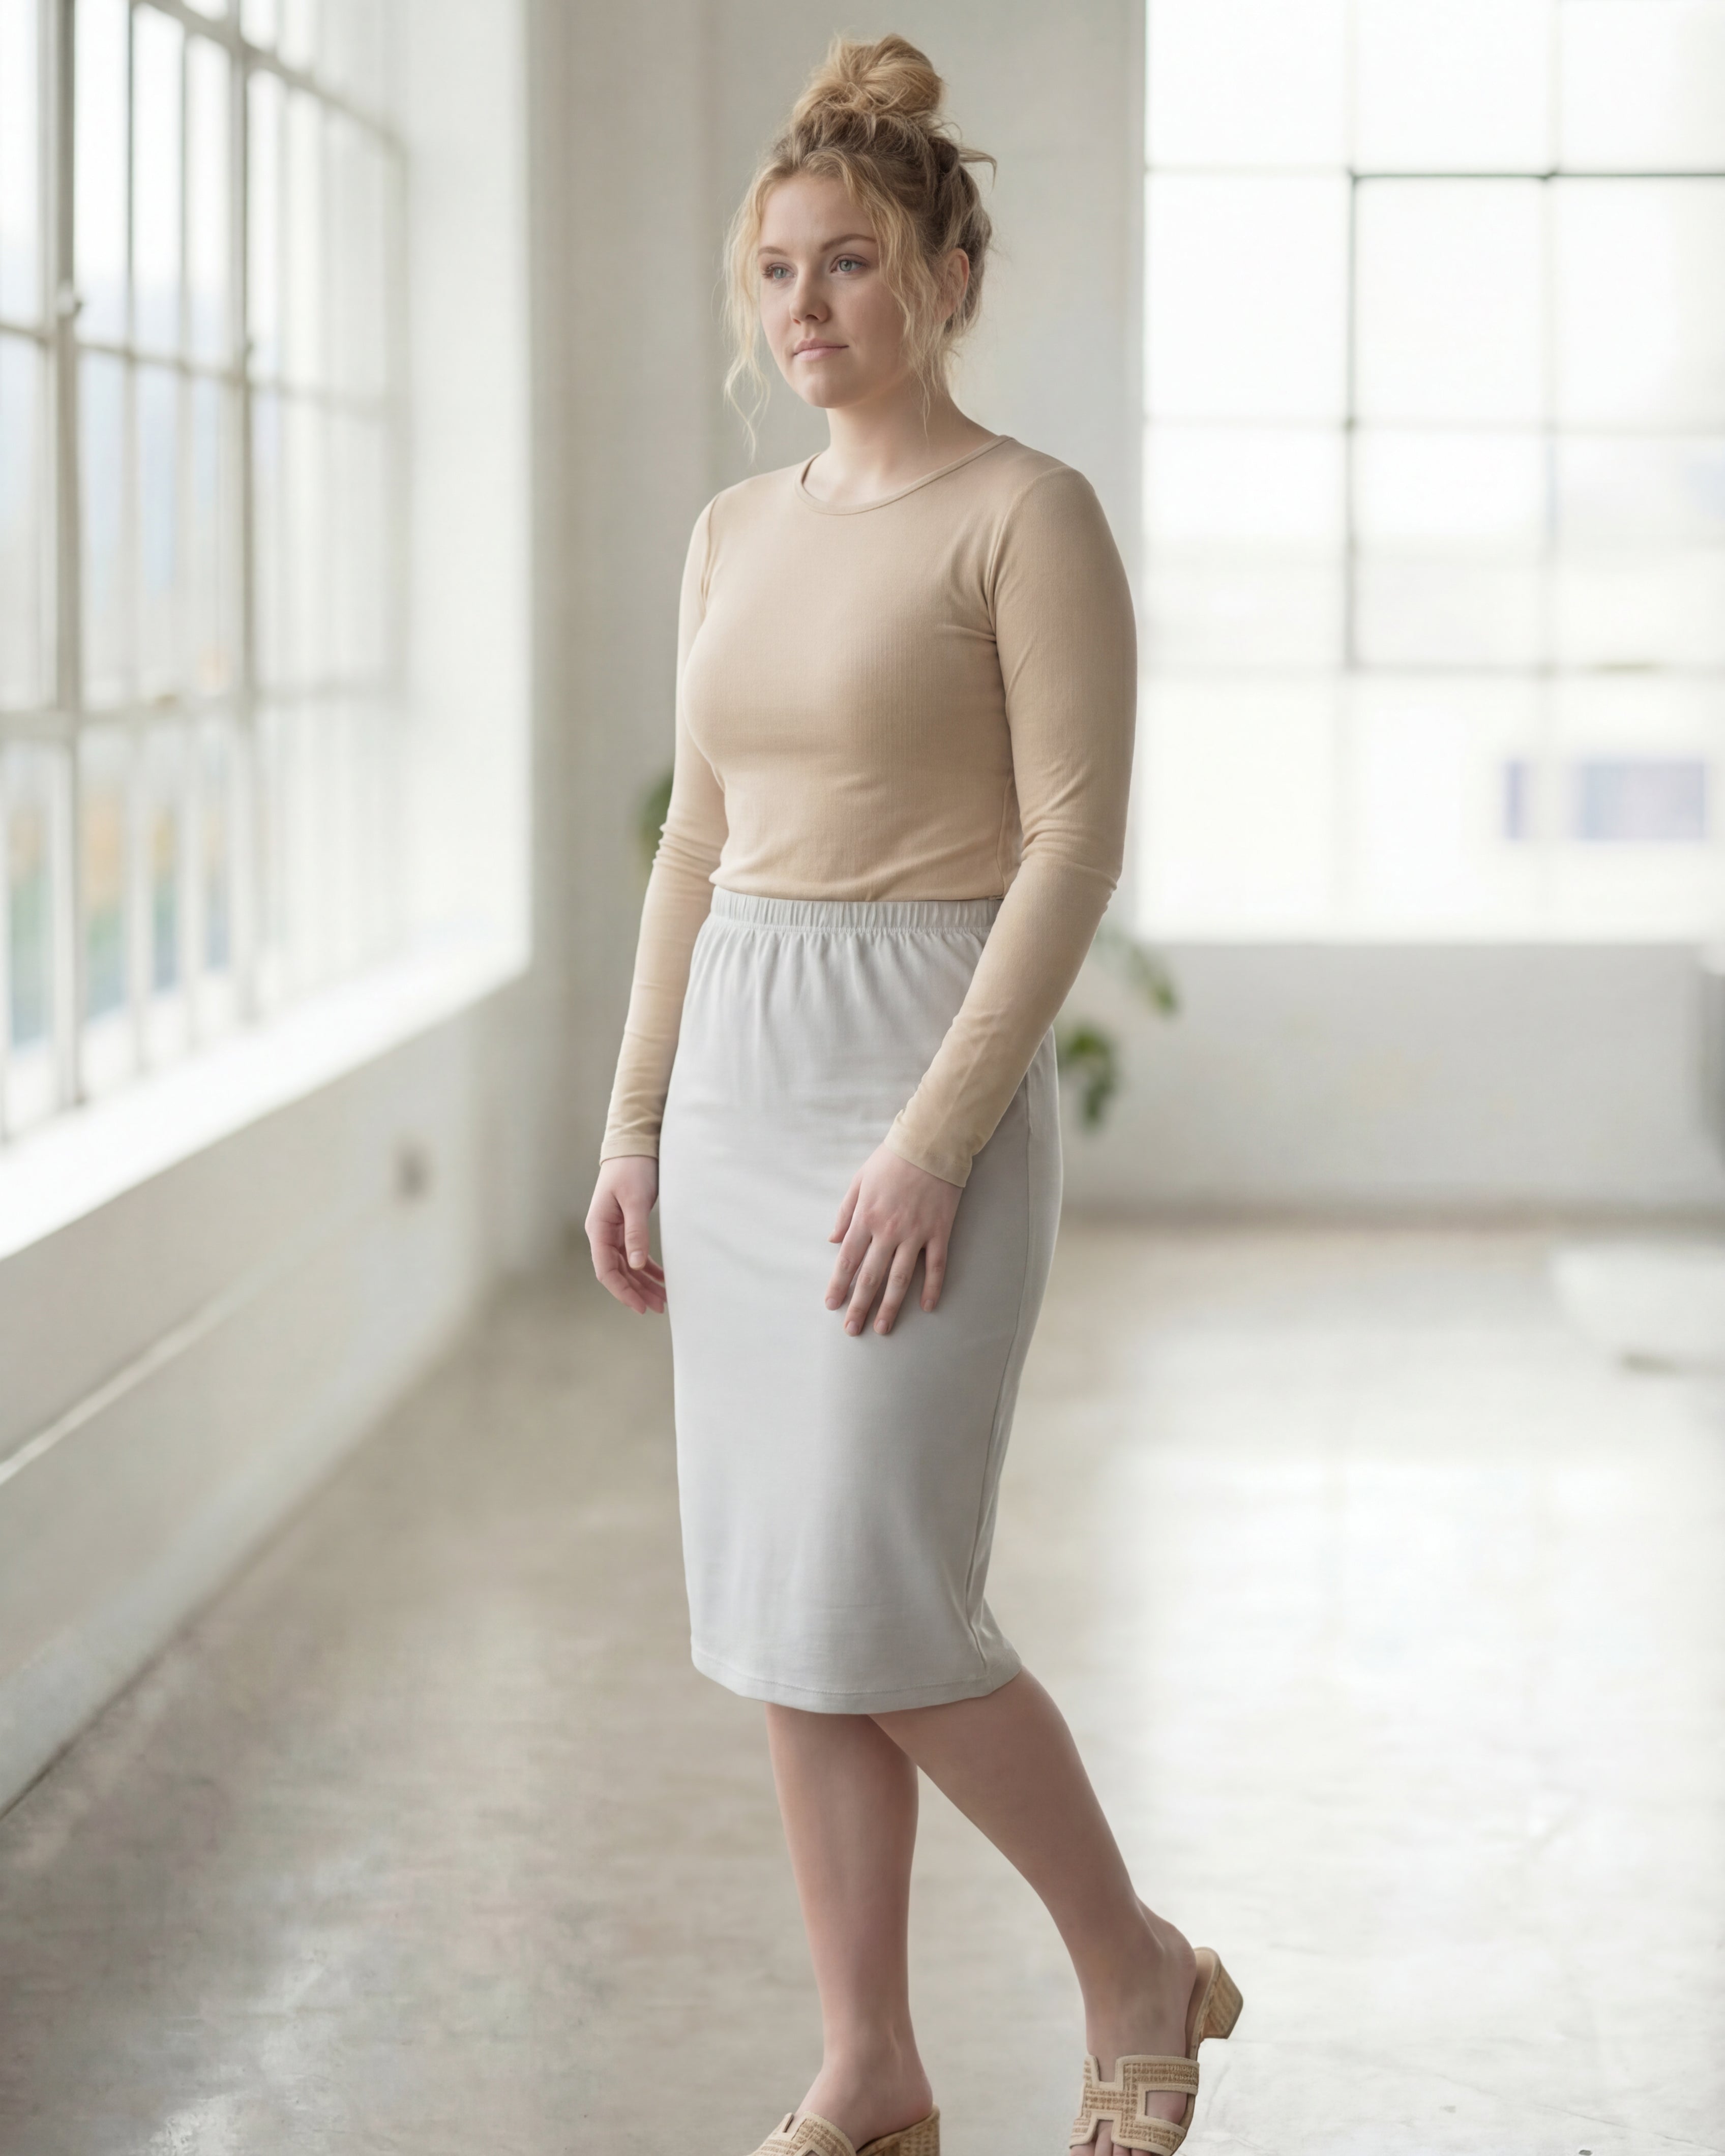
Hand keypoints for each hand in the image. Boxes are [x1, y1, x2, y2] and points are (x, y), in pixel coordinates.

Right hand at [585, 1156, 666, 1314]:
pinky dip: (648, 1267)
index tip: (640, 1306)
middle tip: (658, 1307)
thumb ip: (635, 1232)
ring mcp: (614, 1231)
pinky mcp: (626, 1226)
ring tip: (663, 1299)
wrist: (634, 1146)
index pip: (606, 1269)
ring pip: (628, 1265)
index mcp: (599, 1228)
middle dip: (637, 1291)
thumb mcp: (635, 1200)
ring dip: (643, 1282)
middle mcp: (603, 1233)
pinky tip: (662, 1278)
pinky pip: (635, 1254)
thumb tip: (637, 1265)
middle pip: (618, 1271)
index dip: (622, 1291)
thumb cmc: (632, 1170)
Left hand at [826, 1143, 961, 1336]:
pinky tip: (928, 1307)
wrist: (931, 1143)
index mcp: (866, 1217)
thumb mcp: (860, 1180)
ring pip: (901, 1278)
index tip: (832, 1305)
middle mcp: (888, 1230)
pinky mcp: (940, 1231)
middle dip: (859, 1306)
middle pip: (871, 1276)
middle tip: (852, 1330)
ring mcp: (916, 1233)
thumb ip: (845, 1212)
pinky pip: (936, 1266)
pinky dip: (932, 1288)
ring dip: (890, 1306)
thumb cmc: (892, 1159)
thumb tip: (832, 1240)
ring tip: (882, 1328)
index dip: (839, 1285)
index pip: (848, 1260)